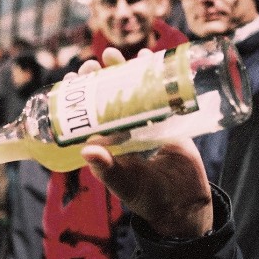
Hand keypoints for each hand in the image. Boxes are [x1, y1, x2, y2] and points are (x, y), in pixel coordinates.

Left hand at [78, 47, 212, 237]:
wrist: (184, 204)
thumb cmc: (147, 197)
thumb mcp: (124, 183)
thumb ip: (107, 170)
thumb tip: (87, 150)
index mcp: (108, 142)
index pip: (89, 113)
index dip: (81, 95)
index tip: (74, 78)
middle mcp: (124, 129)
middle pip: (109, 96)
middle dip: (100, 77)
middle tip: (93, 64)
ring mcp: (147, 122)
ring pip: (132, 90)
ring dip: (123, 70)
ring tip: (112, 55)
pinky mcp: (169, 120)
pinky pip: (160, 92)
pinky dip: (154, 74)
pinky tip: (149, 58)